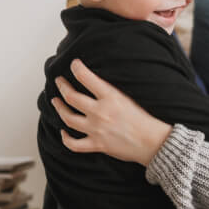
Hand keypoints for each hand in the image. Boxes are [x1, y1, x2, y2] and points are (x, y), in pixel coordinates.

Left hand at [51, 59, 172, 166]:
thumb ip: (111, 91)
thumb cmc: (146, 119)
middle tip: (59, 81)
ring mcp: (96, 129)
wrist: (153, 142)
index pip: (86, 77)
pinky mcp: (97, 144)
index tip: (73, 64)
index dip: (76, 68)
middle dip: (62, 86)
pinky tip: (63, 132)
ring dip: (59, 108)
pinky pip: (74, 144)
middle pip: (71, 97)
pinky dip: (65, 138)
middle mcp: (100, 112)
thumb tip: (98, 82)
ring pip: (68, 118)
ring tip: (56, 102)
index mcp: (110, 97)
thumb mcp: (130, 96)